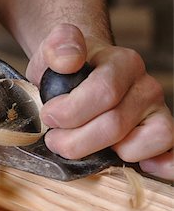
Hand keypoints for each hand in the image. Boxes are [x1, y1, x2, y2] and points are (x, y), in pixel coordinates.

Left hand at [26, 24, 172, 179]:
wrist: (80, 76)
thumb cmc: (68, 69)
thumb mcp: (53, 51)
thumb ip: (58, 47)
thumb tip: (68, 61)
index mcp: (123, 62)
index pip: (104, 92)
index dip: (70, 111)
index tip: (49, 115)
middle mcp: (145, 86)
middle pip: (114, 125)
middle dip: (75, 140)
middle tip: (54, 138)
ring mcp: (156, 111)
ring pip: (137, 144)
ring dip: (100, 153)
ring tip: (79, 144)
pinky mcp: (160, 134)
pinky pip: (169, 155)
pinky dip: (152, 163)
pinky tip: (125, 160)